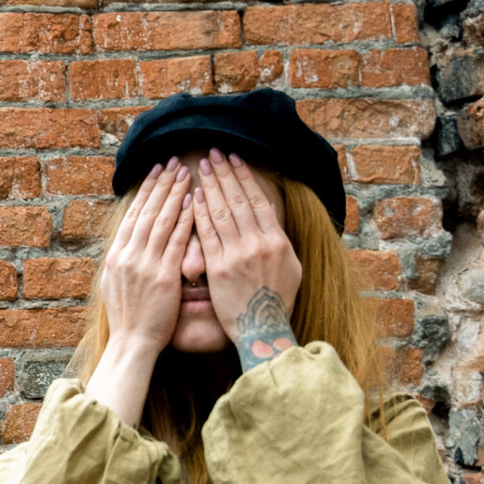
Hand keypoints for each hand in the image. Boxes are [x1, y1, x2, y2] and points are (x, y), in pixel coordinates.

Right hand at [86, 158, 192, 424]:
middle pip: (146, 212)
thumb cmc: (129, 319)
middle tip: (171, 163)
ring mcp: (145, 265)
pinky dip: (184, 220)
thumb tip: (126, 244)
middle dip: (160, 185)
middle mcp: (128, 256)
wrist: (132, 344)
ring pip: (161, 221)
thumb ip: (123, 262)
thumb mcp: (116, 286)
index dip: (145, 192)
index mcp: (116, 257)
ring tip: (185, 173)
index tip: (155, 173)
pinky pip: (176, 242)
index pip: (133, 216)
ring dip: (174, 195)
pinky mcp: (163, 276)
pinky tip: (193, 203)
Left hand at [192, 151, 301, 370]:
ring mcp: (238, 256)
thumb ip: (279, 241)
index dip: (245, 178)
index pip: (259, 200)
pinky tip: (193, 197)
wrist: (264, 331)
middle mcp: (259, 244)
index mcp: (278, 241)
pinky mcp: (219, 269)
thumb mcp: (290, 267)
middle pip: (239, 201)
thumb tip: (272, 219)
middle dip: (225, 174)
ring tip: (202, 167)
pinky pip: (207, 236)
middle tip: (214, 153)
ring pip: (222, 213)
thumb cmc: (277, 300)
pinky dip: (200, 214)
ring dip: (211, 187)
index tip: (235, 160)